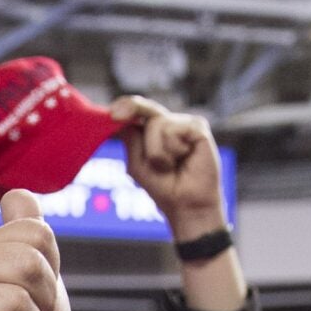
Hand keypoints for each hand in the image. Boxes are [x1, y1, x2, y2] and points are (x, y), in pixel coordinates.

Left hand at [108, 97, 226, 241]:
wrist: (187, 204)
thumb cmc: (163, 187)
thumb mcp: (137, 163)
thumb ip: (131, 139)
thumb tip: (119, 111)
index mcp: (153, 130)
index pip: (137, 111)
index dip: (126, 106)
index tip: (112, 113)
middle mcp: (169, 122)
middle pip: (146, 109)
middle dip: (135, 113)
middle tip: (126, 126)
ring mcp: (184, 123)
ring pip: (156, 123)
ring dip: (157, 152)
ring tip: (170, 165)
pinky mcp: (198, 126)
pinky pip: (173, 130)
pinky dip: (171, 150)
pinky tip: (183, 158)